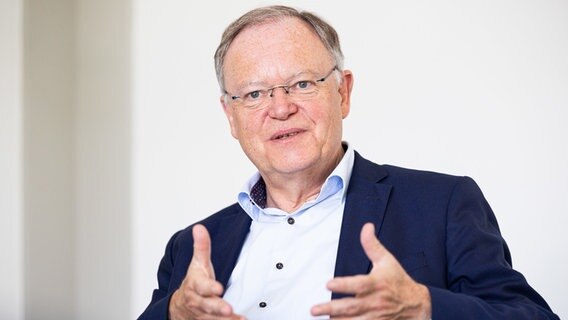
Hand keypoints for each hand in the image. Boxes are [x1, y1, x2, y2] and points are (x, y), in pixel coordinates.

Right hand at [169, 224, 245, 319]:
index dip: (210, 288)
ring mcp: (203, 314)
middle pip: (207, 305)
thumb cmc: (194, 282)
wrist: (180, 306)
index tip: (219, 289)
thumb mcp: (197, 264)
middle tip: (228, 309)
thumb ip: (201, 247)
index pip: (202, 287)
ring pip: (213, 319)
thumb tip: (199, 227)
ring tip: (240, 318)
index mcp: (195, 285)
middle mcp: (198, 301)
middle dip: (217, 307)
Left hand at [311, 223, 430, 318]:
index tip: (328, 284)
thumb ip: (372, 245)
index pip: (358, 285)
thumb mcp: (387, 260)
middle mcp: (374, 301)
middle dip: (332, 308)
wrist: (417, 304)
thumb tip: (366, 227)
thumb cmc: (398, 281)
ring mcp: (375, 316)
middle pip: (351, 306)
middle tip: (315, 309)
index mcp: (376, 284)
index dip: (343, 285)